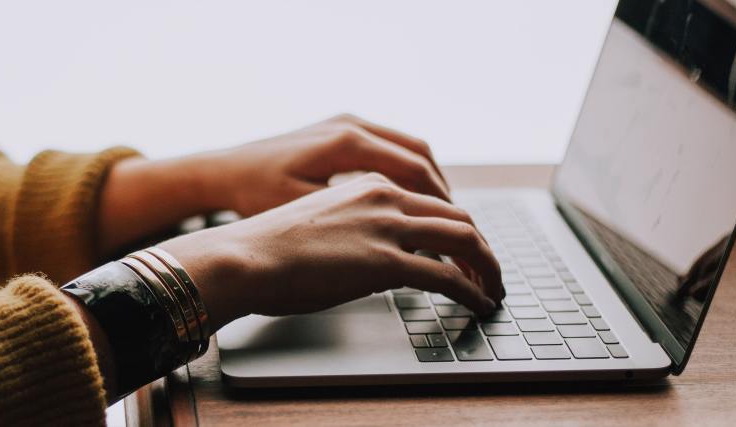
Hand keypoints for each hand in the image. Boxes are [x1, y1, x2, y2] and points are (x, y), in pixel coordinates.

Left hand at [96, 113, 449, 254]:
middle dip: (444, 196)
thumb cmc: (254, 196)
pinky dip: (408, 174)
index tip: (459, 234)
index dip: (442, 207)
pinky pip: (389, 149)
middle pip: (420, 157)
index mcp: (346, 143)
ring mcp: (345, 124)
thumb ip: (355, 224)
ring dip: (429, 184)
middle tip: (462, 231)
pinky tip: (411, 202)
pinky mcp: (338, 131)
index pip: (416, 171)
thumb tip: (402, 247)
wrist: (221, 172)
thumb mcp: (305, 215)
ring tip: (444, 219)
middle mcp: (351, 125)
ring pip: (408, 150)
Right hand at [158, 173, 502, 328]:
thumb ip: (353, 227)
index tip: (464, 249)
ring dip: (487, 267)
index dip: (456, 226)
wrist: (243, 256)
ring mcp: (387, 227)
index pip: (431, 199)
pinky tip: (478, 304)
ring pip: (464, 239)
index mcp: (367, 184)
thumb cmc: (266, 247)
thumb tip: (368, 256)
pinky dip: (472, 291)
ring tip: (492, 290)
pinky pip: (448, 276)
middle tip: (489, 271)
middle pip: (458, 215)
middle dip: (482, 247)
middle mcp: (384, 197)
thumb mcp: (318, 221)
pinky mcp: (386, 262)